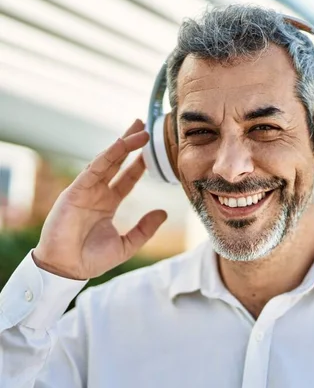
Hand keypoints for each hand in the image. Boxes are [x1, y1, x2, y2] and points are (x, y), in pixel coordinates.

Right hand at [33, 119, 167, 279]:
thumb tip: (164, 213)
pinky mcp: (75, 191)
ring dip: (123, 143)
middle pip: (116, 162)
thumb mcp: (127, 244)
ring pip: (106, 160)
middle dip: (130, 143)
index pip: (127, 178)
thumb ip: (145, 229)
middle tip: (144, 125)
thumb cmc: (91, 260)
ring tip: (139, 129)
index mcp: (107, 203)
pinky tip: (121, 143)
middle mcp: (96, 193)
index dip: (139, 163)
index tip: (153, 150)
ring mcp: (85, 190)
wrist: (67, 270)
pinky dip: (108, 155)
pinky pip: (94, 168)